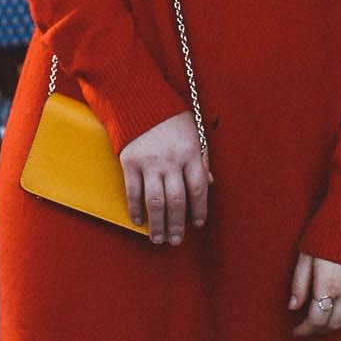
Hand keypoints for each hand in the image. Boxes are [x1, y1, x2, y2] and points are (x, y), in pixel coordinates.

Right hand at [120, 112, 209, 245]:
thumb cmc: (171, 117)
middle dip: (178, 225)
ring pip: (156, 202)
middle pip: (177, 201)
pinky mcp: (130, 162)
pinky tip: (138, 221)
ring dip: (158, 224)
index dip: (200, 210)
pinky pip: (134, 192)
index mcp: (191, 153)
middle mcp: (172, 161)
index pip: (199, 189)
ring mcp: (150, 163)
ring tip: (158, 239)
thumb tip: (210, 183)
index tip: (198, 224)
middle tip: (176, 241)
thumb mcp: (195, 132)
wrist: (139, 99)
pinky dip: (136, 209)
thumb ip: (203, 158)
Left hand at [288, 252, 340, 338]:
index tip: (295, 330)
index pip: (315, 321)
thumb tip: (292, 307)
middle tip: (308, 328)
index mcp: (328, 286)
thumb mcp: (306, 254)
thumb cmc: (327, 229)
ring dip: (336, 323)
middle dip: (318, 330)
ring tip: (326, 319)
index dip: (304, 330)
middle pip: (333, 324)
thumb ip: (299, 283)